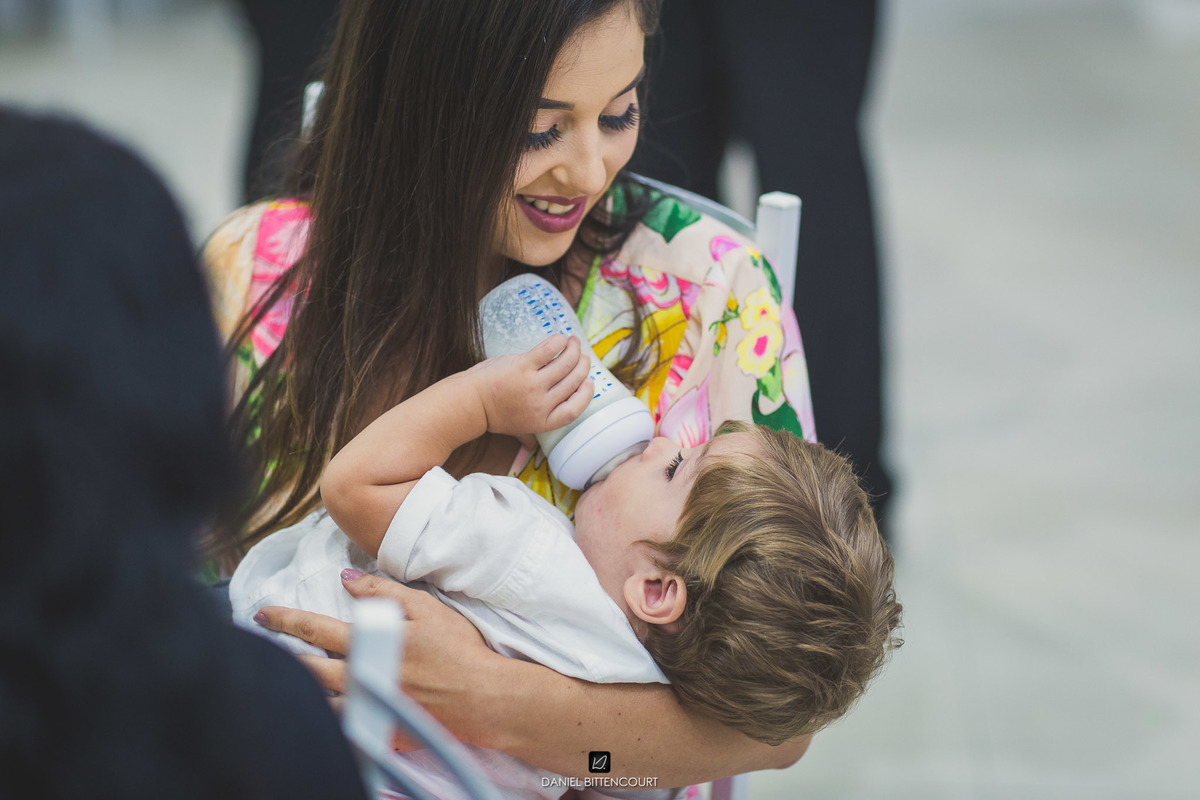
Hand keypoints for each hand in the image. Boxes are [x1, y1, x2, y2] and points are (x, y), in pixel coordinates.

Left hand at [253, 570, 500, 747]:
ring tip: (284, 686)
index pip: (313, 628)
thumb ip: (381, 591)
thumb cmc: (458, 649)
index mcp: (367, 644)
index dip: (284, 619)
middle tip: (261, 649)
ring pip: (318, 703)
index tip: (262, 614)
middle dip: (279, 656)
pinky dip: (326, 722)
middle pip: (305, 668)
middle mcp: (360, 678)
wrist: (483, 698)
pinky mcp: (380, 734)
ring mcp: (368, 709)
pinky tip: (317, 718)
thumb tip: (345, 579)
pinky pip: (343, 729)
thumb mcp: (424, 608)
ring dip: (299, 692)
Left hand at [469, 334, 591, 436]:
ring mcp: (533, 384)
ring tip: (573, 342)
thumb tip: (532, 447)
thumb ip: (527, 436)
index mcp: (544, 421)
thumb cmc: (493, 414)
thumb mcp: (515, 429)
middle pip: (573, 382)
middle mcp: (542, 404)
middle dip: (582, 366)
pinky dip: (558, 342)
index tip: (589, 383)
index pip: (575, 409)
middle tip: (583, 356)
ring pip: (565, 364)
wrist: (470, 403)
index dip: (586, 395)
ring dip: (573, 350)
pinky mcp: (523, 366)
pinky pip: (548, 351)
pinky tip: (560, 338)